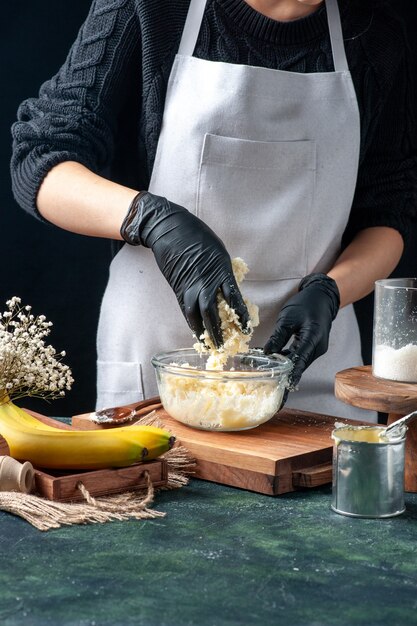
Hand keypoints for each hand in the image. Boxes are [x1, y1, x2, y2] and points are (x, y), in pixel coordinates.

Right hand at [120, 191, 249, 346]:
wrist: (171, 230)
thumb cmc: (199, 237)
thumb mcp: (220, 254)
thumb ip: (225, 274)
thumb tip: (228, 290)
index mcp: (220, 271)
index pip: (234, 299)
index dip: (240, 316)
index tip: (246, 328)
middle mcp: (205, 283)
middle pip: (213, 313)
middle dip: (219, 331)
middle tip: (225, 346)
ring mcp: (189, 288)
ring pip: (197, 316)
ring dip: (204, 332)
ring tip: (210, 345)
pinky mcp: (178, 290)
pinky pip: (186, 311)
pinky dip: (192, 323)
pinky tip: (197, 331)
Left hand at [264, 273, 339, 386]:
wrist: (322, 298)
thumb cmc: (306, 304)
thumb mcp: (288, 318)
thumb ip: (278, 336)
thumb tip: (267, 352)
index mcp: (314, 337)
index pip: (301, 359)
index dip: (292, 373)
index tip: (285, 385)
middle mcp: (318, 346)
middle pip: (300, 364)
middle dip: (285, 372)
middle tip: (268, 381)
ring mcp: (317, 348)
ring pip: (300, 362)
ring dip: (285, 366)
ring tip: (267, 370)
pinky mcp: (313, 348)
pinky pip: (300, 357)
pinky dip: (289, 360)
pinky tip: (275, 360)